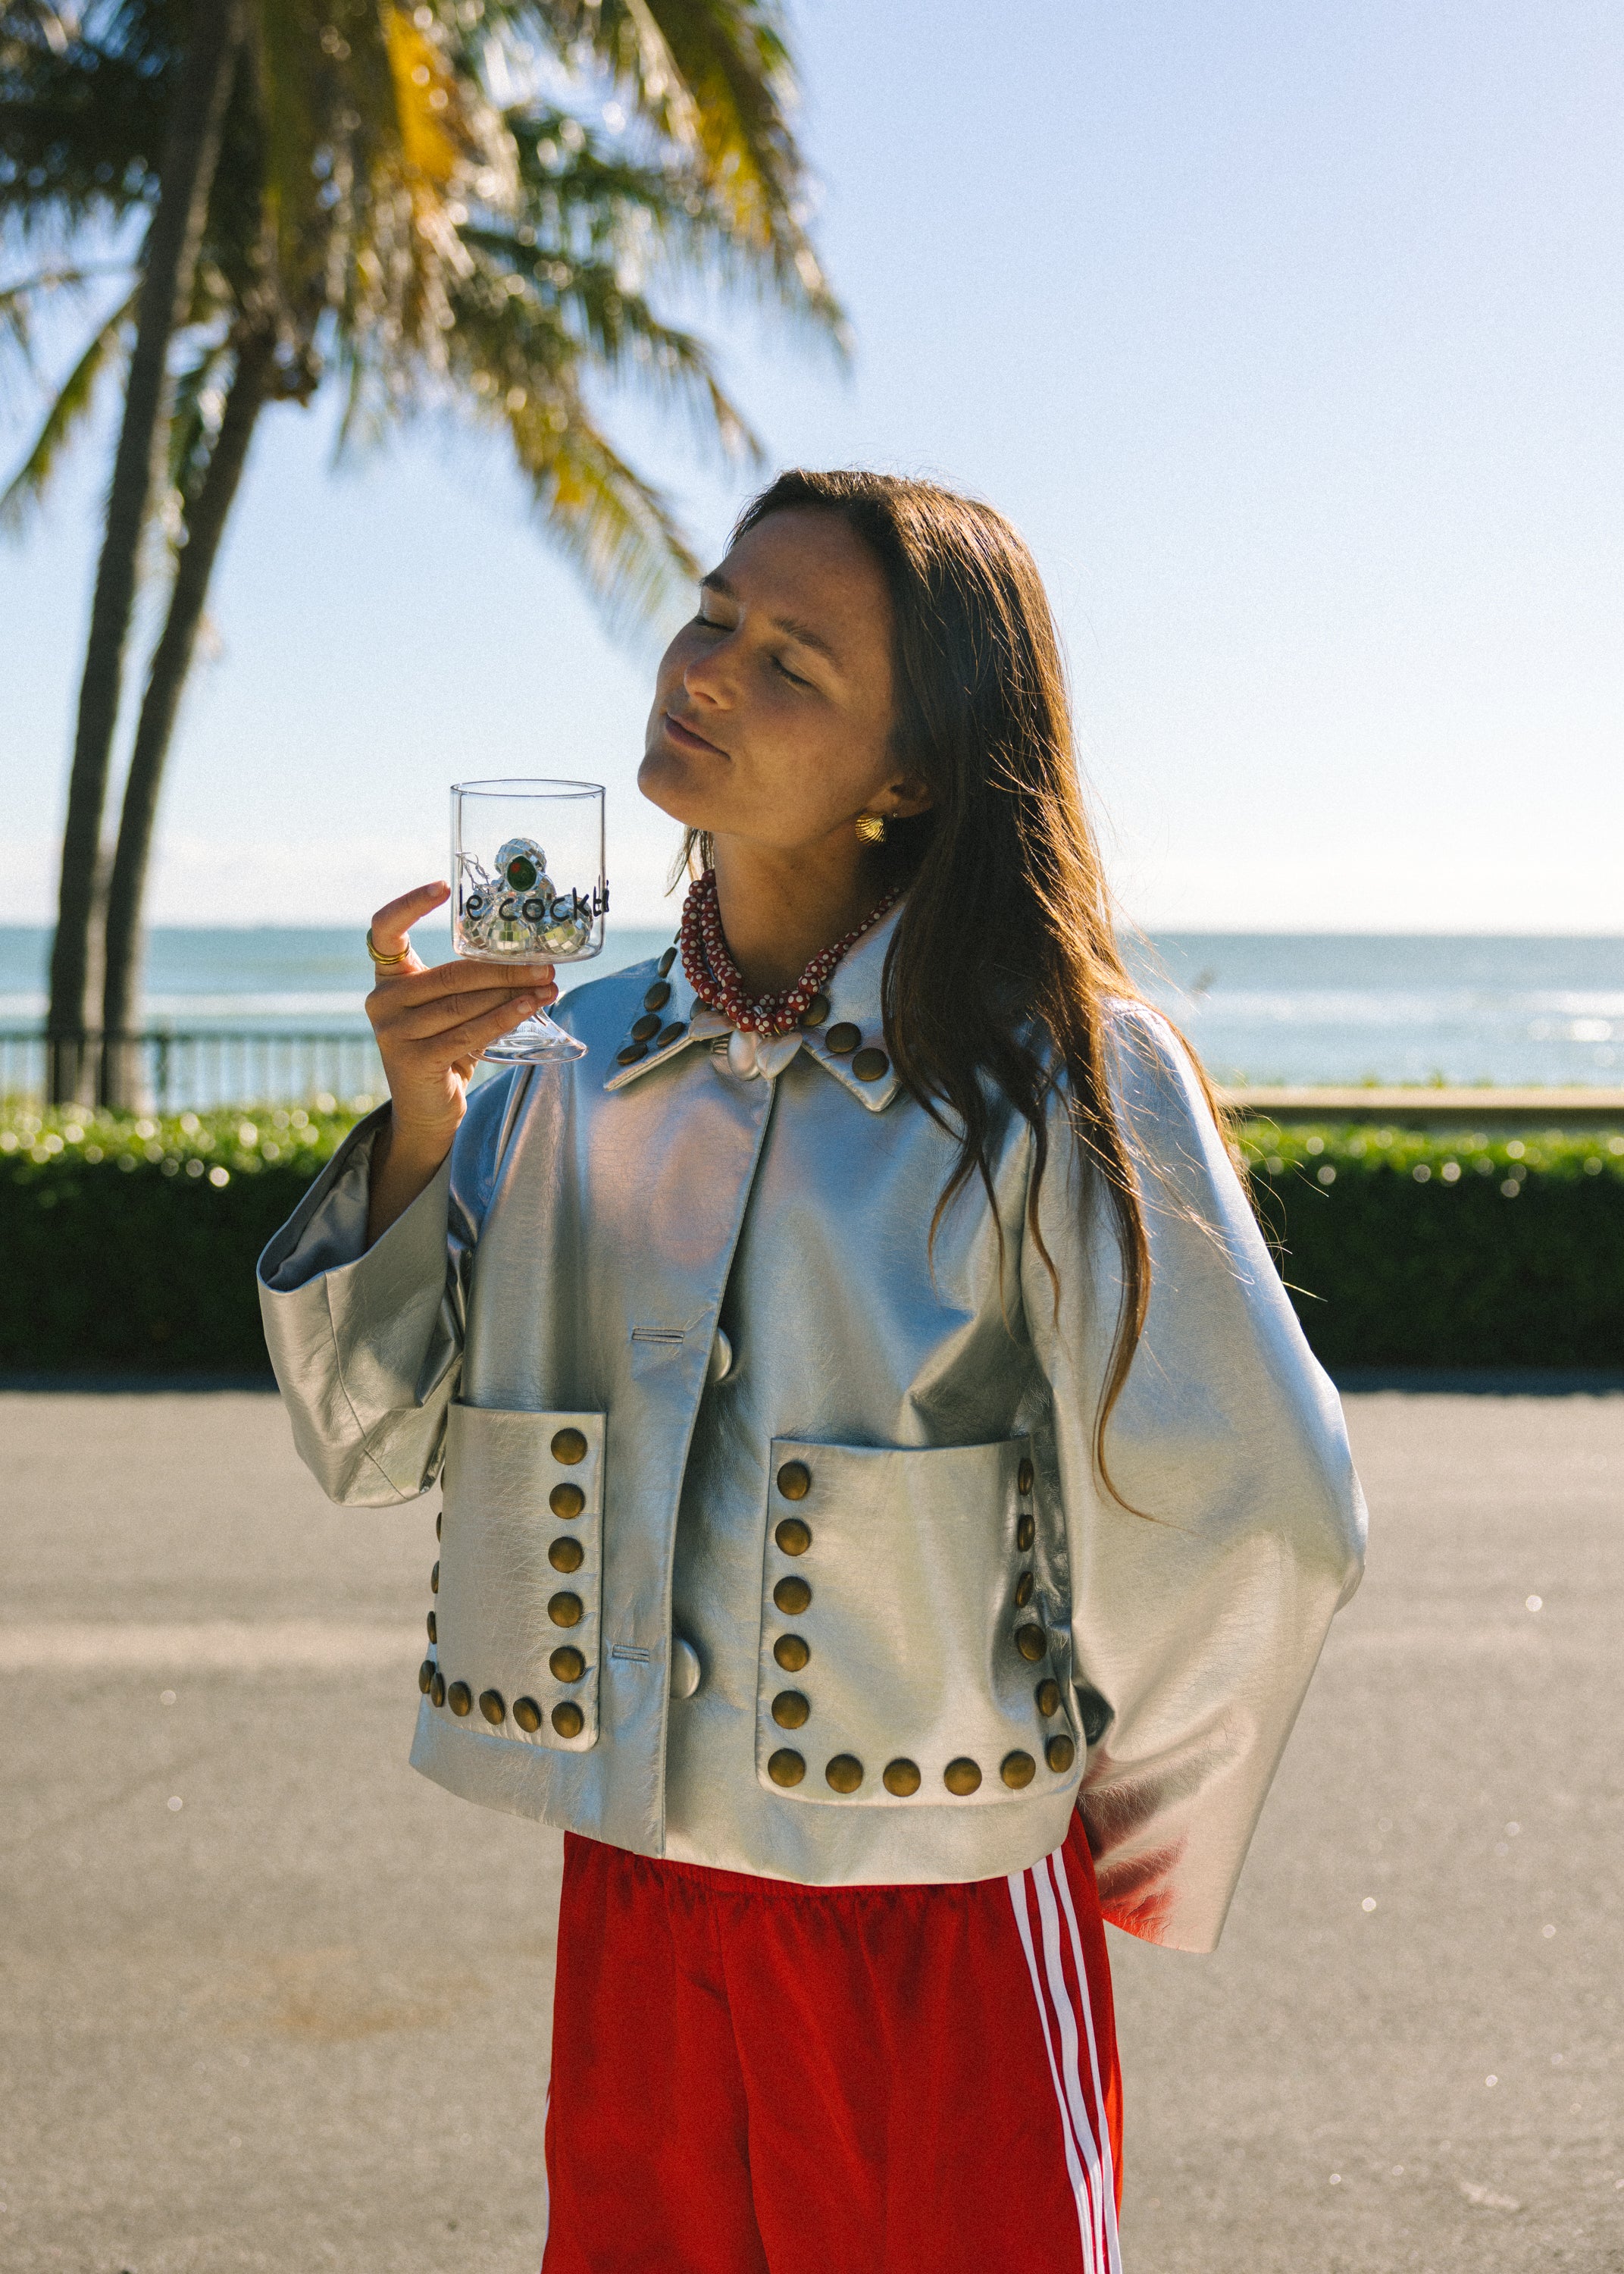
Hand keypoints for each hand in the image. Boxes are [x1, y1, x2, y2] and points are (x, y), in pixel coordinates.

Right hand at [362, 880, 556, 1241]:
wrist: (426, 1111)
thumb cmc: (445, 1050)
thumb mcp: (450, 1009)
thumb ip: (471, 984)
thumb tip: (533, 958)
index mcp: (388, 978)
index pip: (384, 929)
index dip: (409, 904)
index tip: (442, 887)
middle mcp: (382, 1001)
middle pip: (450, 973)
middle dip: (504, 968)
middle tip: (545, 962)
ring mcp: (392, 1032)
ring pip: (463, 1003)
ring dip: (513, 993)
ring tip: (549, 985)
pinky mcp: (412, 1060)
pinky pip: (468, 1033)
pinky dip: (504, 1018)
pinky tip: (531, 1008)